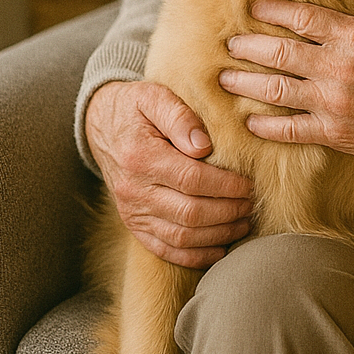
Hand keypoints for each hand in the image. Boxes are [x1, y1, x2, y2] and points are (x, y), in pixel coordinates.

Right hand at [85, 80, 252, 267]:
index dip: (225, 186)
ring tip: (244, 223)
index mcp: (140, 158)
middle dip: (228, 212)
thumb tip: (203, 145)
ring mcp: (132, 212)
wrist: (101, 124)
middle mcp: (134, 191)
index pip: (191, 180)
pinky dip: (194, 255)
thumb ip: (179, 117)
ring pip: (181, 237)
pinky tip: (220, 248)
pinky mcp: (134, 225)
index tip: (249, 184)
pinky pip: (165, 250)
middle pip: (190, 213)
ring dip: (217, 235)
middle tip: (252, 204)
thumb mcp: (154, 97)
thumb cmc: (136, 107)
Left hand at [218, 0, 353, 162]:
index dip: (272, 12)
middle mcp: (339, 67)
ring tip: (225, 79)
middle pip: (280, 52)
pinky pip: (291, 130)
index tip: (252, 8)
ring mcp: (334, 102)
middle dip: (249, 47)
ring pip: (277, 89)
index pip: (302, 17)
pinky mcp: (336, 133)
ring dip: (247, 84)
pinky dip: (267, 127)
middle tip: (229, 44)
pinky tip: (250, 123)